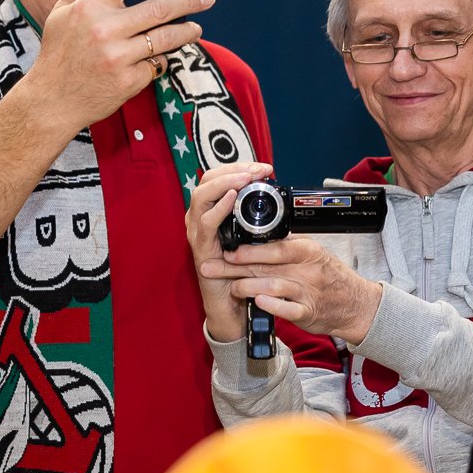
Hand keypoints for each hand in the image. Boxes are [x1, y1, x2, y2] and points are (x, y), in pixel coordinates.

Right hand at [15, 0, 215, 129]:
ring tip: (195, 28)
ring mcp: (119, 56)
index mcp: (89, 7)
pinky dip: (158, 60)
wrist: (53, 101)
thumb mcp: (60, 14)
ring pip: (166, 37)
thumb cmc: (57, 55)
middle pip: (159, 7)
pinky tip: (155, 59)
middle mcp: (105, 29)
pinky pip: (156, 64)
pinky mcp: (129, 80)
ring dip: (187, 31)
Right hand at [185, 161, 273, 341]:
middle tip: (256, 170)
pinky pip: (206, 223)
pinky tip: (231, 199)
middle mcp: (200, 219)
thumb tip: (274, 198)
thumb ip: (255, 218)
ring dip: (225, 183)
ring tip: (245, 179)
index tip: (263, 168)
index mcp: (212, 213)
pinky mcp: (202, 249)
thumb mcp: (252, 238)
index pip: (218, 178)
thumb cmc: (241, 271)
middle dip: (233, 170)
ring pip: (201, 196)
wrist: (233, 304)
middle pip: (207, 181)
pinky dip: (218, 208)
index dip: (238, 167)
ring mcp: (198, 233)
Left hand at [206, 234, 382, 346]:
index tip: (226, 249)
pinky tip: (256, 302)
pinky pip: (288, 309)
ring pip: (273, 286)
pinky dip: (272, 306)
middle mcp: (307, 269)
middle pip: (266, 265)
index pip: (273, 246)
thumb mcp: (313, 254)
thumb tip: (253, 239)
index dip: (247, 249)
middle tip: (210, 266)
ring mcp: (308, 292)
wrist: (356, 304)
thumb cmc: (330, 277)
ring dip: (248, 286)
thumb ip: (286, 248)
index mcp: (307, 250)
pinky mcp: (308, 313)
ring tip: (230, 287)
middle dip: (234, 266)